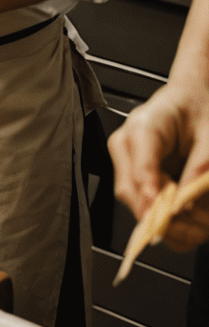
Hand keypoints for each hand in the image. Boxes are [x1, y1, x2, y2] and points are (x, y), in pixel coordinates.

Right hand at [110, 79, 208, 252]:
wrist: (188, 98)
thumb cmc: (196, 109)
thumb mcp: (208, 138)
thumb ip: (199, 168)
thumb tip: (187, 202)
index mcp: (143, 126)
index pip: (141, 166)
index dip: (152, 195)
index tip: (166, 216)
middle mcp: (126, 143)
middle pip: (130, 190)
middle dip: (162, 216)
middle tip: (197, 228)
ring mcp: (125, 159)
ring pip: (134, 201)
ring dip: (165, 220)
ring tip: (199, 226)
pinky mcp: (132, 171)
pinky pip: (141, 201)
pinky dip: (163, 215)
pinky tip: (186, 219)